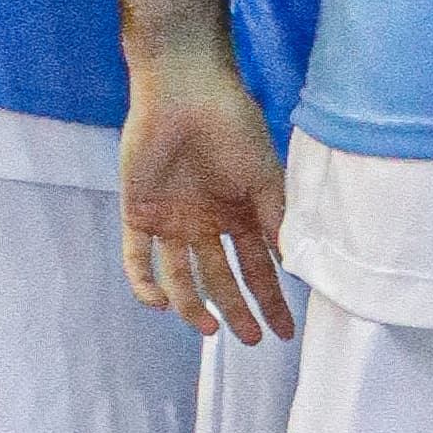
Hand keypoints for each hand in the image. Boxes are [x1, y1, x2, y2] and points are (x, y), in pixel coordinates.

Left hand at [119, 48, 290, 345]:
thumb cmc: (232, 128)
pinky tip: (159, 305)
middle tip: (250, 339)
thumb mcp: (265, 177)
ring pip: (181, 275)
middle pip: (221, 278)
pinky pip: (137, 258)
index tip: (284, 332)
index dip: (271, 300)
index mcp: (240, 215)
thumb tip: (295, 267)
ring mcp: (173, 221)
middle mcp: (207, 224)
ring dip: (192, 304)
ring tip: (208, 327)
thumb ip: (276, 222)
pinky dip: (144, 283)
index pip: (257, 268)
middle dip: (236, 310)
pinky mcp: (139, 213)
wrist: (184, 92)